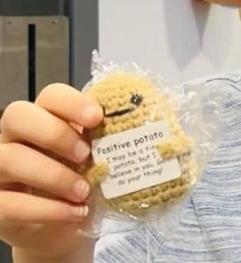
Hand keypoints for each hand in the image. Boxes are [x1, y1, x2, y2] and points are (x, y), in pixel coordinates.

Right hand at [0, 84, 101, 259]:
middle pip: (18, 116)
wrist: (67, 227)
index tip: (97, 117)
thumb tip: (146, 123)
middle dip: (55, 133)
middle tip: (85, 154)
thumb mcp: (100, 158)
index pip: (49, 95)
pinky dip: (45, 209)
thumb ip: (111, 139)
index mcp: (45, 119)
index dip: (71, 101)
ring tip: (84, 190)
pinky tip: (74, 212)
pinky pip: (8, 202)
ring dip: (53, 175)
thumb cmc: (84, 182)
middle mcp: (16, 138)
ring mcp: (1, 170)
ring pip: (9, 158)